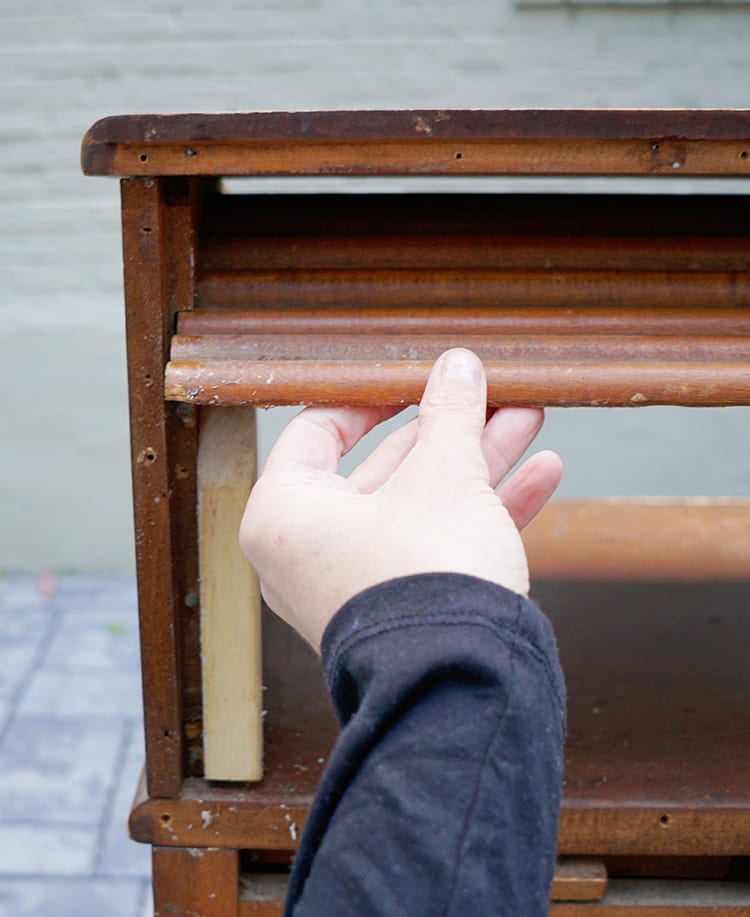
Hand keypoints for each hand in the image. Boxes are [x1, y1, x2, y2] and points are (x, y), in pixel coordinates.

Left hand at [240, 349, 562, 651]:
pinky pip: (440, 544)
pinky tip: (541, 473)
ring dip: (478, 462)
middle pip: (384, 467)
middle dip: (449, 429)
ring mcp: (359, 583)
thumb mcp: (444, 475)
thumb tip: (459, 365)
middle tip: (488, 394)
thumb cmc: (427, 577)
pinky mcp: (404, 608)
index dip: (371, 396)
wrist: (462, 689)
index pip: (318, 431)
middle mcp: (312, 550)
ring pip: (422, 504)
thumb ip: (450, 414)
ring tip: (527, 419)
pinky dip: (485, 510)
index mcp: (286, 513)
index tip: (414, 376)